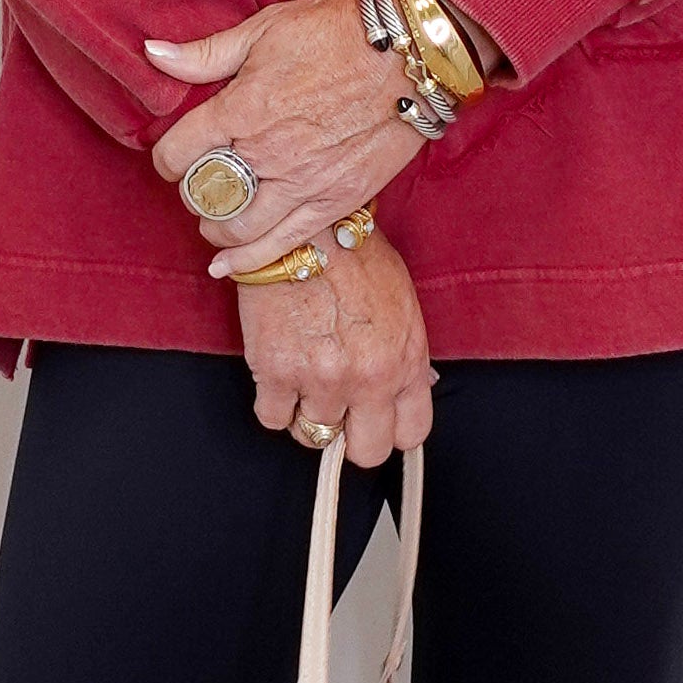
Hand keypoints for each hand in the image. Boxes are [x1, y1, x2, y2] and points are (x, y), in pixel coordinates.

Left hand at [144, 0, 421, 273]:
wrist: (409, 53)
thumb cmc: (336, 33)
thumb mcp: (263, 30)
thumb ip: (205, 54)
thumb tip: (153, 53)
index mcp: (241, 109)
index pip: (177, 153)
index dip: (166, 158)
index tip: (172, 156)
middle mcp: (267, 153)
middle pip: (204, 196)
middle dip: (192, 195)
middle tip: (197, 187)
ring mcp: (302, 183)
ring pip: (238, 228)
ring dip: (216, 230)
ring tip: (215, 223)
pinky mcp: (335, 201)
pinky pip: (282, 244)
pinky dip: (249, 261)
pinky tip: (228, 267)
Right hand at [236, 227, 434, 463]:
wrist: (304, 230)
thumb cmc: (353, 257)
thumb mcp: (402, 306)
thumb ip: (404, 356)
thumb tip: (405, 390)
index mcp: (405, 362)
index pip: (410, 434)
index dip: (389, 431)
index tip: (375, 421)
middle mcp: (369, 379)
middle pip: (365, 452)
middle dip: (351, 437)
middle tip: (338, 412)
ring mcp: (322, 380)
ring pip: (314, 436)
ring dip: (307, 413)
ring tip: (303, 378)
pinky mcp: (276, 373)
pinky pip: (273, 418)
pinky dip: (273, 403)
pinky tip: (277, 375)